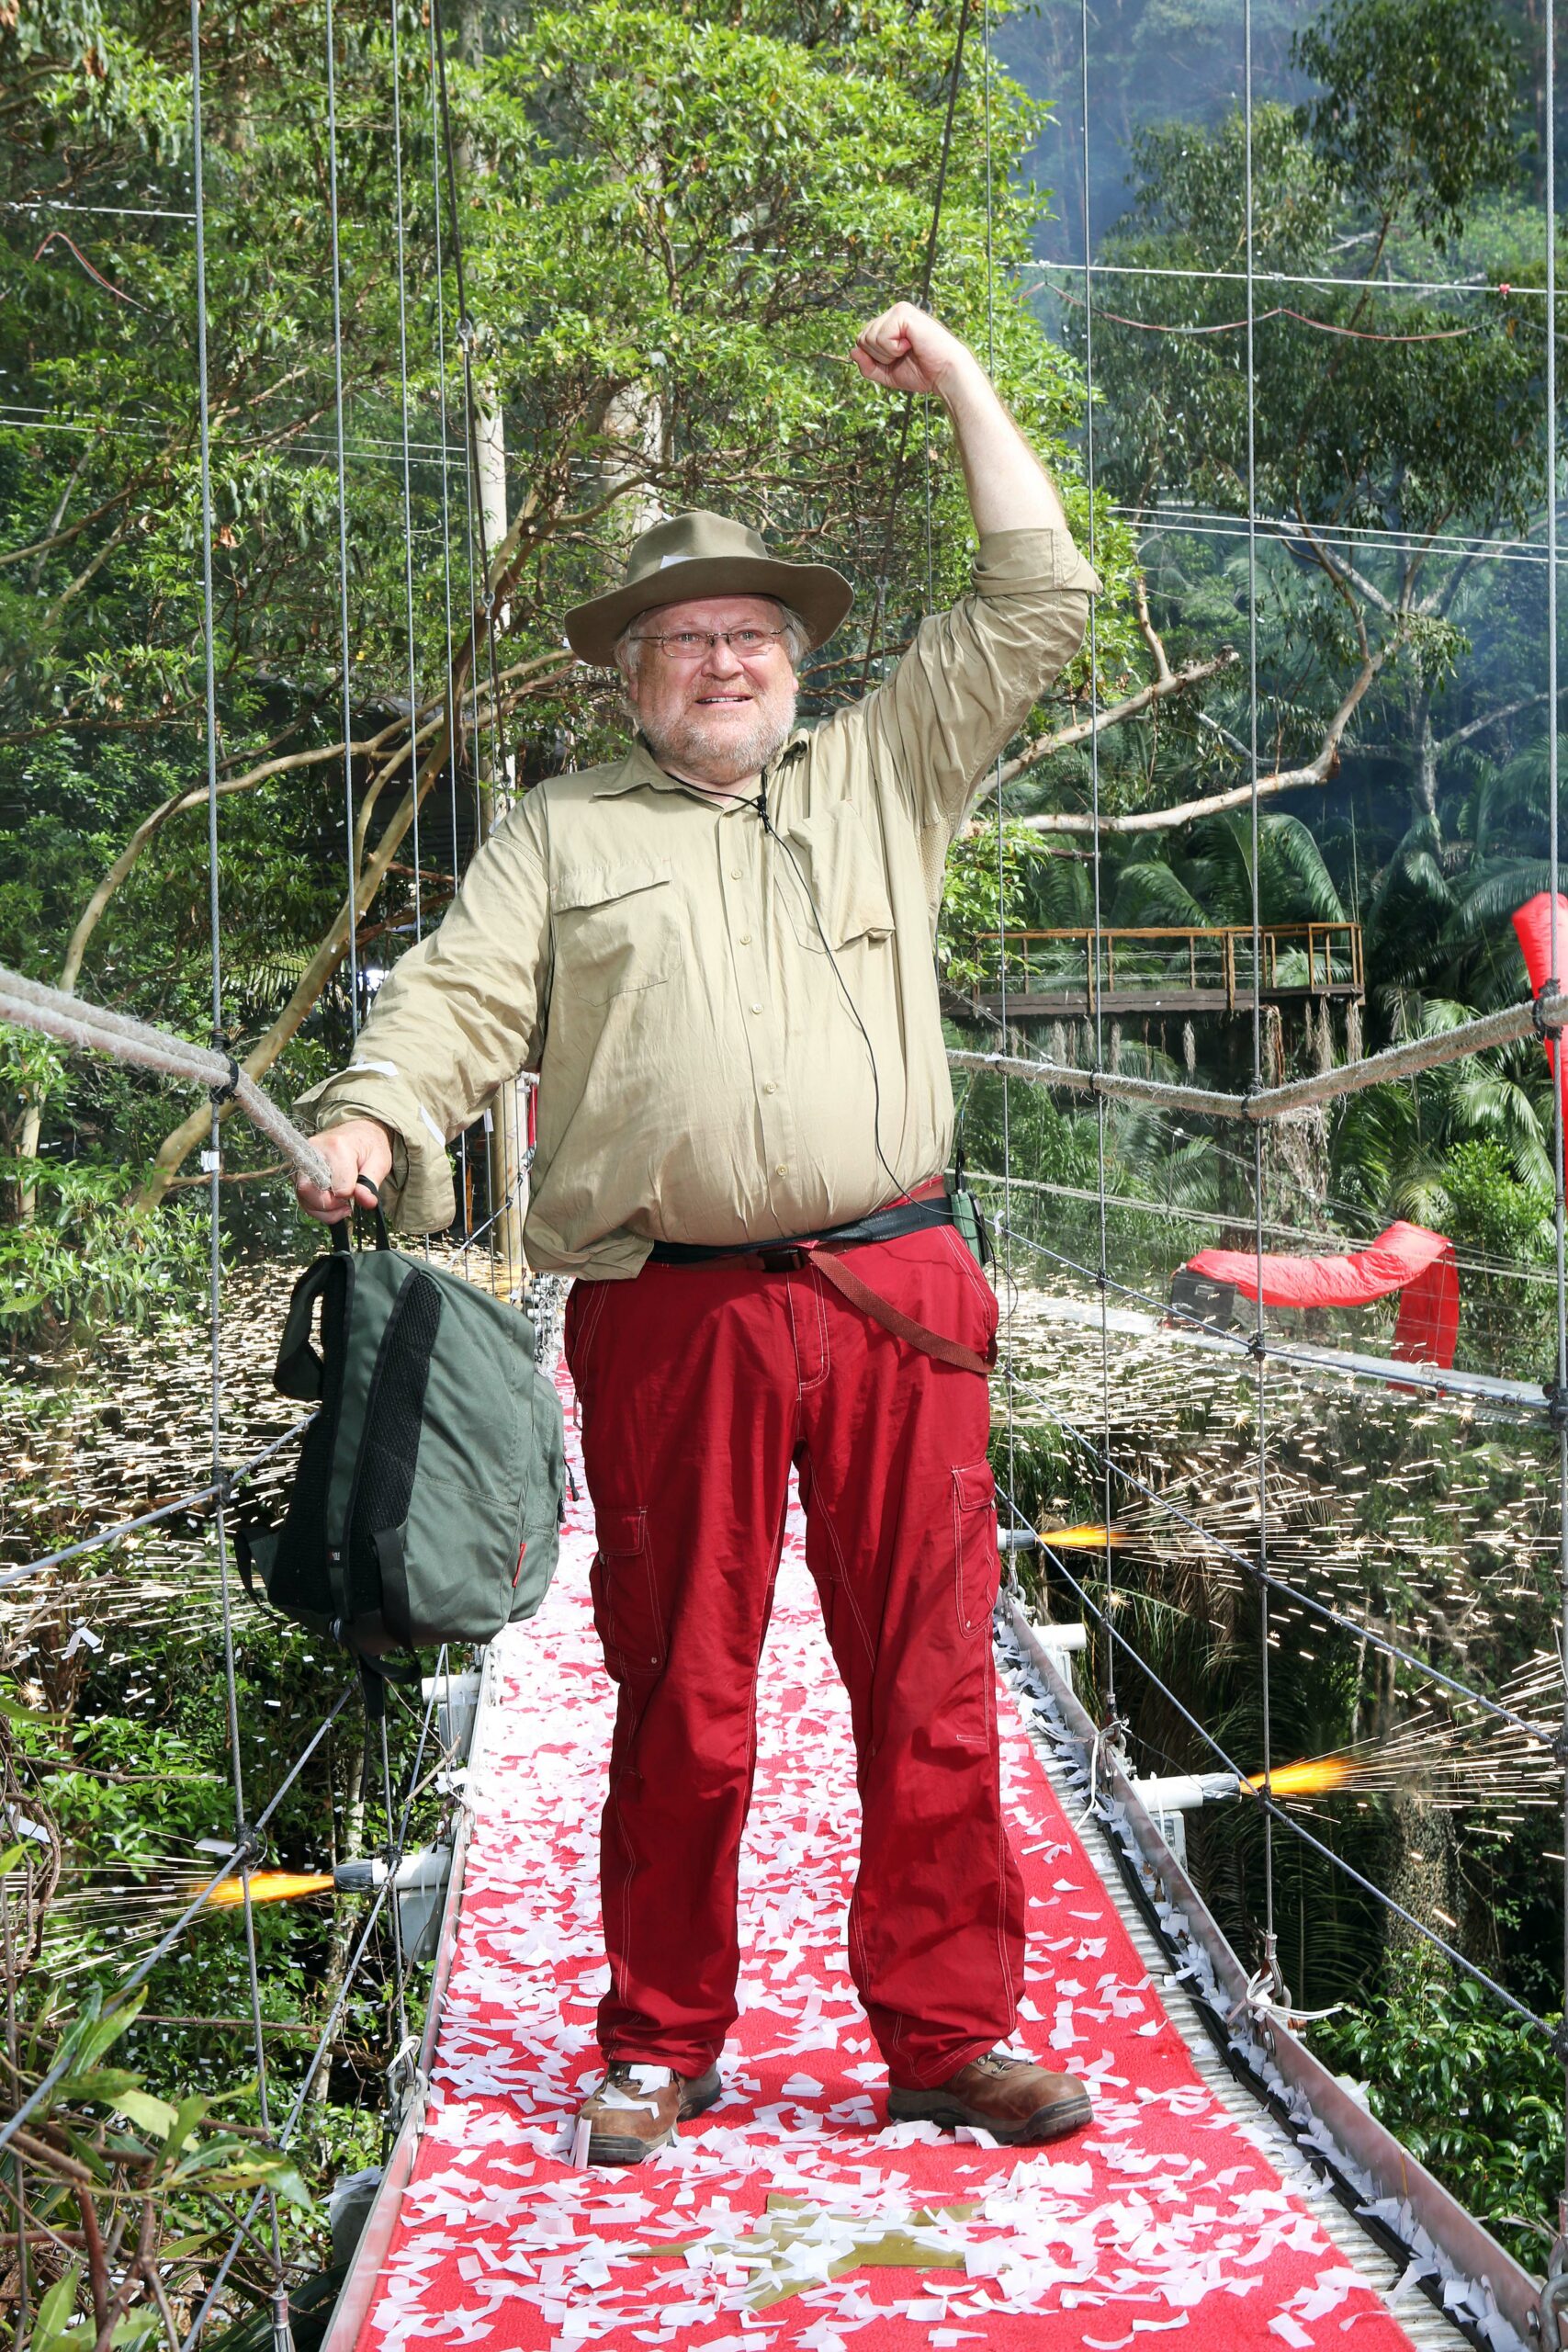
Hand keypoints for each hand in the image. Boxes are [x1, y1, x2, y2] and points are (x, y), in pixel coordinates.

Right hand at [296, 1117, 393, 1224]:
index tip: (360, 1189)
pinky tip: (333, 1204)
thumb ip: (371, 1183)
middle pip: (309, 1191)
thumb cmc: (368, 1145)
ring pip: (303, 1198)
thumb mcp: (379, 1162)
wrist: (356, 1132)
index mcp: (337, 1147)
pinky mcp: (299, 1171)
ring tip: (343, 1205)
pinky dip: (318, 1208)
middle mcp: (314, 1152)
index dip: (352, 1195)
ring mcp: (303, 1161)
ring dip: (325, 1211)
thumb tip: (367, 1202)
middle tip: (348, 1203)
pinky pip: (302, 1198)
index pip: (340, 1187)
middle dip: (331, 1206)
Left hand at [851, 303, 974, 398]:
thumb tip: (852, 351)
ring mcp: (899, 311)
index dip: (874, 359)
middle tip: (903, 355)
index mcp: (889, 323)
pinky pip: (880, 337)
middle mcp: (893, 313)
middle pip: (862, 338)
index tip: (897, 360)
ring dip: (887, 353)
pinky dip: (893, 349)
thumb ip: (867, 366)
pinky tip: (910, 345)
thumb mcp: (887, 374)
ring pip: (869, 338)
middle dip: (879, 356)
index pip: (862, 340)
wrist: (945, 374)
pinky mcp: (904, 314)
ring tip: (907, 350)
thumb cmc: (922, 372)